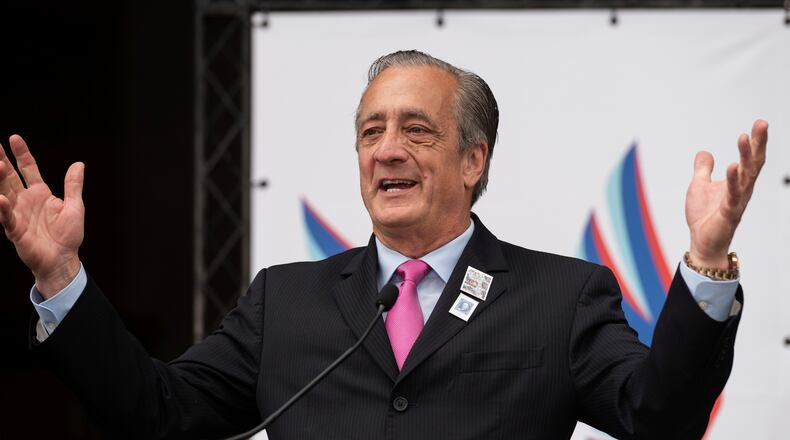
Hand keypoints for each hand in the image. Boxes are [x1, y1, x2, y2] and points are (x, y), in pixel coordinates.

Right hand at [0, 135, 83, 296]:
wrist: (63, 259)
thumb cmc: (68, 235)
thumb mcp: (74, 206)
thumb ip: (73, 186)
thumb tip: (79, 164)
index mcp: (40, 193)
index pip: (28, 169)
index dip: (21, 154)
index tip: (13, 138)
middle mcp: (26, 200)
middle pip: (10, 177)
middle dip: (3, 162)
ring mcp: (18, 214)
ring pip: (5, 192)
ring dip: (0, 179)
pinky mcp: (15, 230)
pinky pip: (7, 217)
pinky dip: (3, 208)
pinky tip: (1, 197)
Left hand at [685, 120, 767, 268]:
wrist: (702, 242)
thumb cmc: (704, 216)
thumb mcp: (699, 186)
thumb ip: (703, 169)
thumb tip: (704, 152)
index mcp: (738, 182)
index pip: (750, 158)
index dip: (755, 141)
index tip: (760, 123)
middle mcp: (743, 189)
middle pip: (754, 162)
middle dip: (758, 143)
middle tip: (762, 123)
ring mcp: (737, 200)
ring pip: (746, 175)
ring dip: (745, 156)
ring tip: (743, 137)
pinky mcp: (729, 212)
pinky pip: (733, 194)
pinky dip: (733, 180)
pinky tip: (732, 166)